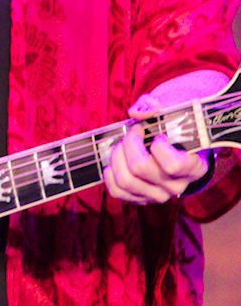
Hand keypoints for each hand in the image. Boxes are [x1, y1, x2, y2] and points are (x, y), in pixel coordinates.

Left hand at [104, 69, 226, 205]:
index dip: (157, 146)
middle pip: (140, 168)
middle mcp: (178, 185)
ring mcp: (158, 195)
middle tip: (132, 132)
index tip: (157, 134)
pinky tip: (115, 161)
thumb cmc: (178, 123)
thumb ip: (159, 106)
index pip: (172, 165)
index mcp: (195, 167)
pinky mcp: (141, 198)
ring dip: (116, 158)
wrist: (178, 141)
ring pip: (126, 181)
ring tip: (121, 145)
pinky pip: (117, 192)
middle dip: (129, 144)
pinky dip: (110, 175)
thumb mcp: (177, 109)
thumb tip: (136, 113)